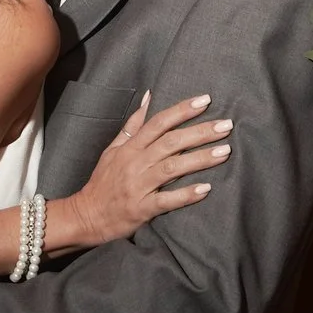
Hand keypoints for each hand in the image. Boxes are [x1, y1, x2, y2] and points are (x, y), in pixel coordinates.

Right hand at [49, 92, 226, 250]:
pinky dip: (186, 194)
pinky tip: (206, 189)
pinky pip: (166, 200)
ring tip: (225, 151)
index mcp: (130, 147)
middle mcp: (135, 163)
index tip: (206, 100)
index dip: (182, 110)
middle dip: (200, 132)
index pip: (158, 122)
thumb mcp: (113, 149)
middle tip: (226, 125)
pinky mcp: (141, 208)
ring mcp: (138, 186)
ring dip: (200, 159)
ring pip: (172, 168)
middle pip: (170, 142)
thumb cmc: (103, 181)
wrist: (86, 215)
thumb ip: (133, 125)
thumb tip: (149, 97)